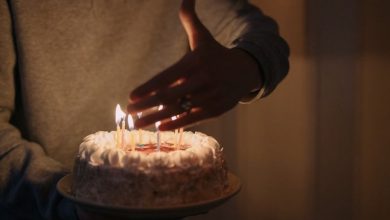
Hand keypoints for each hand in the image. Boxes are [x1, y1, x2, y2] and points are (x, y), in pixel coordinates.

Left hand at [127, 0, 261, 130]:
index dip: (149, 88)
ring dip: (157, 118)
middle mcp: (203, 79)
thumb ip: (190, 19)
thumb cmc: (216, 54)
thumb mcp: (203, 37)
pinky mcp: (216, 109)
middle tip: (129, 112)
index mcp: (196, 62)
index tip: (131, 96)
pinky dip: (176, 123)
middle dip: (147, 105)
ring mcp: (211, 96)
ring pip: (180, 109)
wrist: (245, 71)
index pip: (167, 77)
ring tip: (138, 124)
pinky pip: (193, 118)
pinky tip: (160, 127)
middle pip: (171, 96)